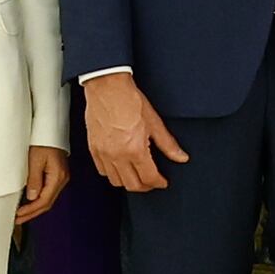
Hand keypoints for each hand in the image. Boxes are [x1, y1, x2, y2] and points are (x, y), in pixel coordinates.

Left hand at [18, 146, 70, 223]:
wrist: (50, 128)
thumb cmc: (43, 140)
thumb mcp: (34, 160)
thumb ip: (34, 180)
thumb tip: (32, 197)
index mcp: (58, 177)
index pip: (44, 201)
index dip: (30, 210)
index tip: (18, 215)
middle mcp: (62, 179)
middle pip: (47, 203)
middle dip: (32, 213)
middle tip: (18, 220)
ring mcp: (60, 177)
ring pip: (48, 199)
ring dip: (35, 208)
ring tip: (22, 214)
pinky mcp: (56, 174)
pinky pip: (48, 192)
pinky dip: (38, 199)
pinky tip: (30, 202)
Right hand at [85, 70, 189, 192]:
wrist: (107, 87)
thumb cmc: (129, 100)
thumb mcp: (154, 122)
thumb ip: (168, 144)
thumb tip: (181, 157)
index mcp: (135, 149)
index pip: (149, 178)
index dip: (159, 183)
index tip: (163, 182)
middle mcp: (117, 155)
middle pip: (132, 185)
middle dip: (145, 186)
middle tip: (152, 181)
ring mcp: (103, 153)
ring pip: (116, 181)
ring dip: (128, 182)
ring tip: (137, 175)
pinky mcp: (93, 149)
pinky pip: (102, 171)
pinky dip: (112, 173)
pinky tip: (120, 166)